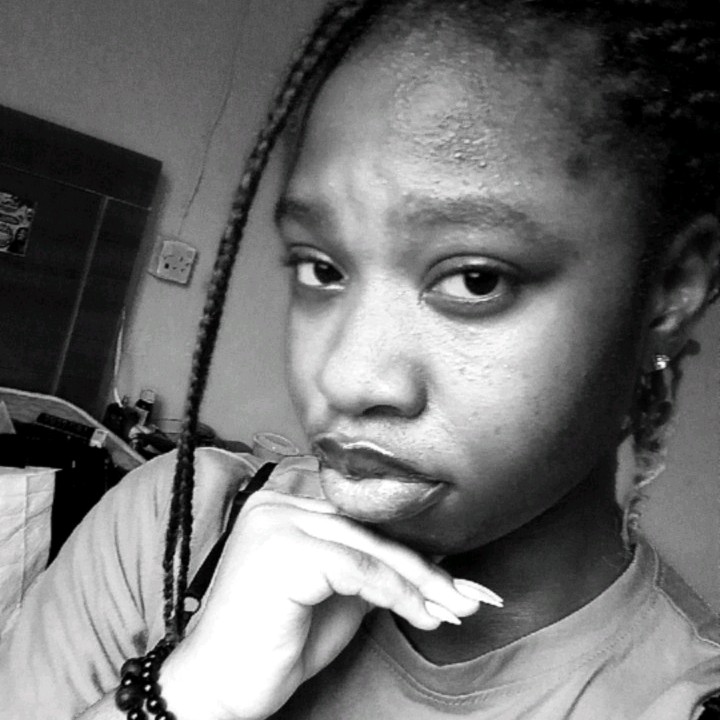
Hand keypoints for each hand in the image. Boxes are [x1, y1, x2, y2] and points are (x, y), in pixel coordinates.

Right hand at [160, 477, 494, 719]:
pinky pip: (357, 569)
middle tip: (470, 596)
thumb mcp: (337, 601)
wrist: (215, 686)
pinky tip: (424, 614)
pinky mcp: (284, 548)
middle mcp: (278, 502)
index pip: (362, 522)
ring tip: (457, 608)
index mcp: (286, 504)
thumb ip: (373, 572)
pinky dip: (398, 593)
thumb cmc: (273, 645)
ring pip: (370, 547)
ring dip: (422, 582)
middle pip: (370, 532)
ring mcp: (278, 521)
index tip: (457, 580)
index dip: (413, 551)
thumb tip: (434, 566)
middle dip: (426, 568)